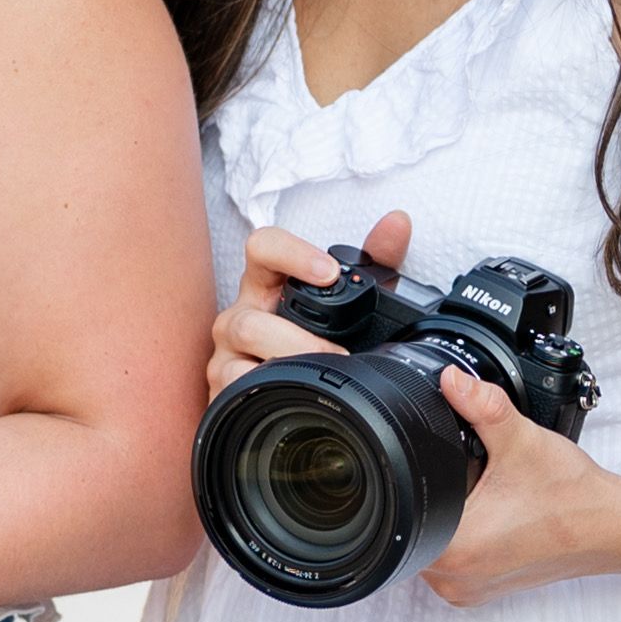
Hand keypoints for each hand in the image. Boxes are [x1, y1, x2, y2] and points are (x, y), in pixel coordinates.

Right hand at [208, 210, 414, 393]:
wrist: (287, 398)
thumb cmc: (315, 341)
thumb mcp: (348, 303)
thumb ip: (375, 262)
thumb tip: (397, 223)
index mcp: (267, 285)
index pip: (263, 247)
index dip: (293, 254)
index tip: (329, 273)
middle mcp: (241, 313)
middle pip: (252, 311)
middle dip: (300, 335)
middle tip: (341, 349)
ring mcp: (227, 351)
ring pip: (244, 344)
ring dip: (289, 357)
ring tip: (324, 373)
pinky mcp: (222, 385)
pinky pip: (233, 382)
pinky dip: (264, 387)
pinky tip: (290, 393)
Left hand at [417, 366, 620, 604]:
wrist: (617, 529)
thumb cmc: (576, 497)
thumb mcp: (523, 441)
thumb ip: (482, 406)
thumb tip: (450, 380)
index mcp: (454, 550)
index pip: (401, 507)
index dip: (417, 478)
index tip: (456, 470)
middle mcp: (454, 580)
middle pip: (413, 522)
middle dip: (438, 495)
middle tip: (482, 482)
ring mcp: (467, 590)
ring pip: (431, 539)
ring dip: (451, 516)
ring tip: (492, 501)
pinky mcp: (480, 591)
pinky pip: (454, 557)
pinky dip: (466, 534)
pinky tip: (496, 518)